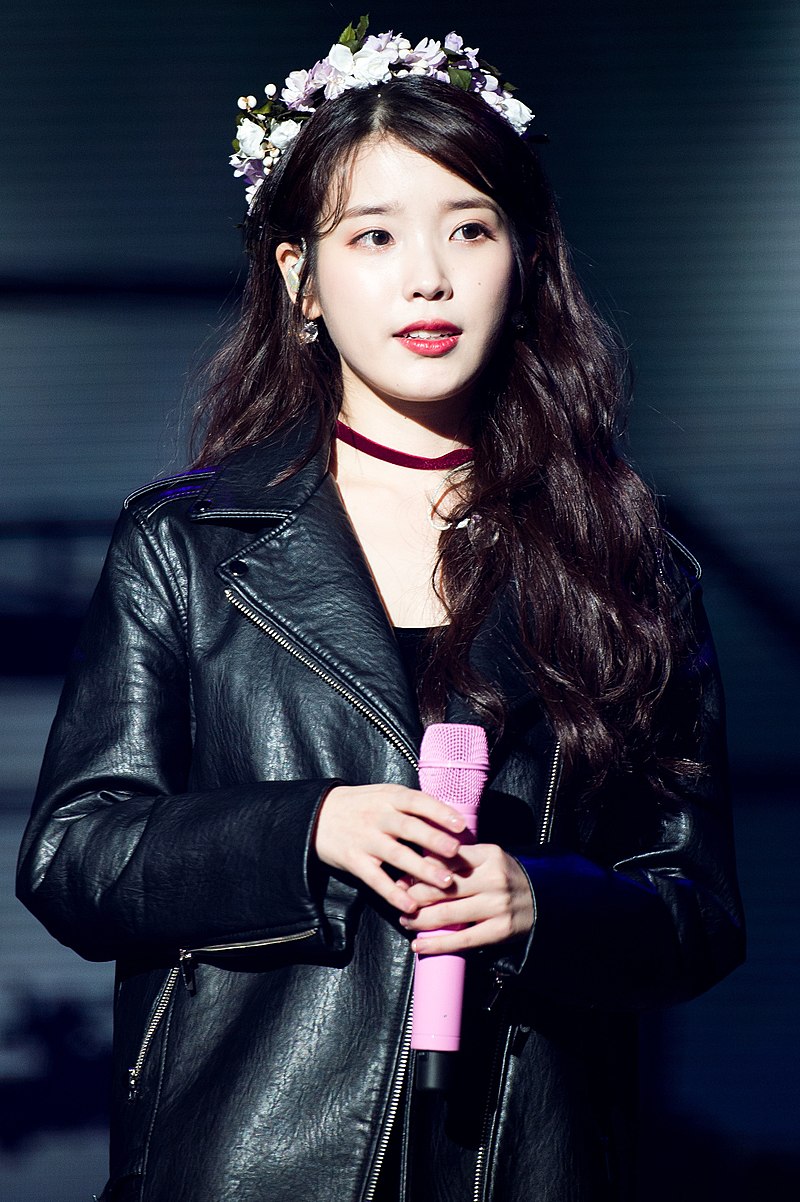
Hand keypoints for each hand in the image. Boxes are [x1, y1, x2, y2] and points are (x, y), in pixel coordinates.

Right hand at [313, 784, 465, 913]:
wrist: (318, 815)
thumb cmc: (362, 806)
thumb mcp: (384, 796)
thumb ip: (412, 806)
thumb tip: (451, 819)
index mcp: (389, 798)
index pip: (417, 801)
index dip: (439, 812)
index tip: (461, 825)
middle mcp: (378, 817)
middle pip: (409, 827)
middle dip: (433, 840)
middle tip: (456, 853)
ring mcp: (365, 839)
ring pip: (396, 854)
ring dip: (422, 869)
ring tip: (445, 882)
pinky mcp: (354, 860)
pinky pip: (376, 879)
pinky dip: (393, 893)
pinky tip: (411, 905)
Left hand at [398, 844, 533, 953]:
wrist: (543, 899)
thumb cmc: (504, 877)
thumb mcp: (486, 859)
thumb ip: (457, 860)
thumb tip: (416, 867)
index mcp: (488, 855)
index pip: (446, 860)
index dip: (419, 870)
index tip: (402, 879)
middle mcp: (493, 879)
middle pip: (443, 888)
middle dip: (414, 896)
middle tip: (399, 901)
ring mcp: (497, 905)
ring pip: (448, 914)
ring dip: (420, 920)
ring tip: (406, 921)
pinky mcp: (500, 930)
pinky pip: (462, 940)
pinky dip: (437, 944)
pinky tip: (420, 946)